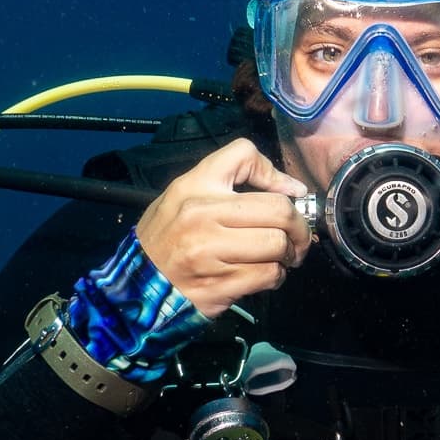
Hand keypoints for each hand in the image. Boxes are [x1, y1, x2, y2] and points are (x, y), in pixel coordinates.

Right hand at [136, 138, 311, 317]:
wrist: (139, 283)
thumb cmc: (168, 235)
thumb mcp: (186, 193)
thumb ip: (233, 181)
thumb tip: (293, 189)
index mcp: (195, 186)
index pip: (244, 155)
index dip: (278, 175)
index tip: (291, 195)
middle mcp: (202, 215)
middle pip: (278, 210)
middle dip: (299, 226)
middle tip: (297, 236)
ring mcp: (210, 252)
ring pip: (278, 246)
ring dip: (288, 254)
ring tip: (279, 257)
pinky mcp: (220, 285)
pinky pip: (268, 275)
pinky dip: (276, 276)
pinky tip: (266, 274)